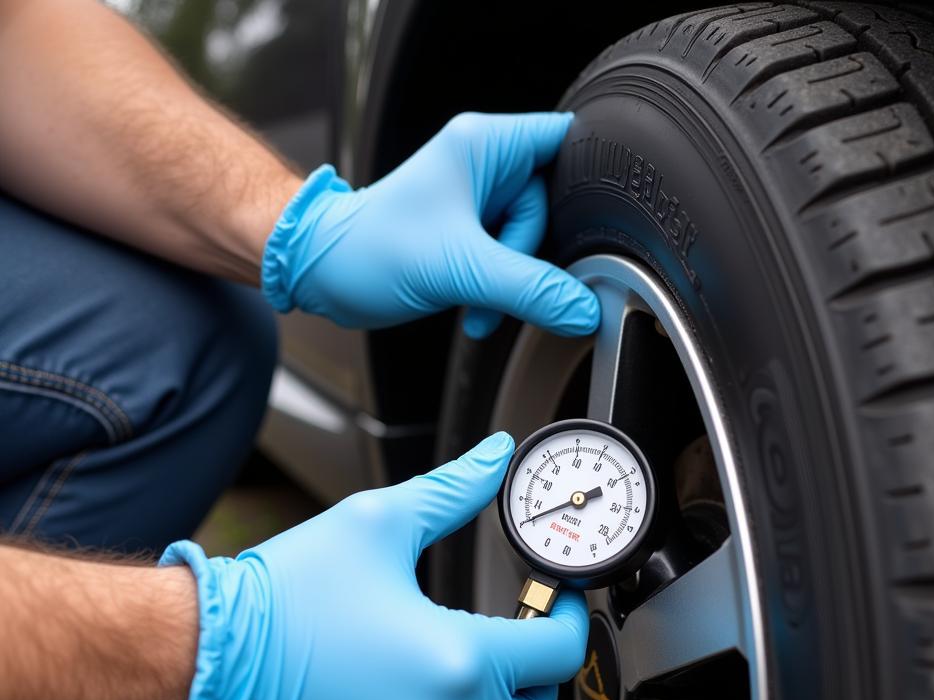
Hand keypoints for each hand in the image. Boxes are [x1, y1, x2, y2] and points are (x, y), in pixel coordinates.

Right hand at [140, 434, 589, 699]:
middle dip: (531, 674)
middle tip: (505, 636)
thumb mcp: (379, 524)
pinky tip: (394, 699)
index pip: (561, 654)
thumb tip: (495, 456)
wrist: (210, 660)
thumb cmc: (288, 595)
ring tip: (433, 661)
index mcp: (461, 660)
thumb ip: (454, 491)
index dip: (567, 621)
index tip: (553, 604)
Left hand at [260, 112, 599, 337]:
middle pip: (551, 206)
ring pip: (531, 242)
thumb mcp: (461, 270)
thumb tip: (583, 309)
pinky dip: (500, 290)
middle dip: (532, 257)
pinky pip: (509, 261)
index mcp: (483, 145)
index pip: (563, 139)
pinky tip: (477, 308)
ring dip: (513, 282)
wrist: (323, 276)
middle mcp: (483, 166)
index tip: (593, 226)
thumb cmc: (368, 248)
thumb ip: (530, 290)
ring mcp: (476, 202)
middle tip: (506, 282)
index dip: (585, 180)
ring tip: (480, 302)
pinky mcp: (469, 235)